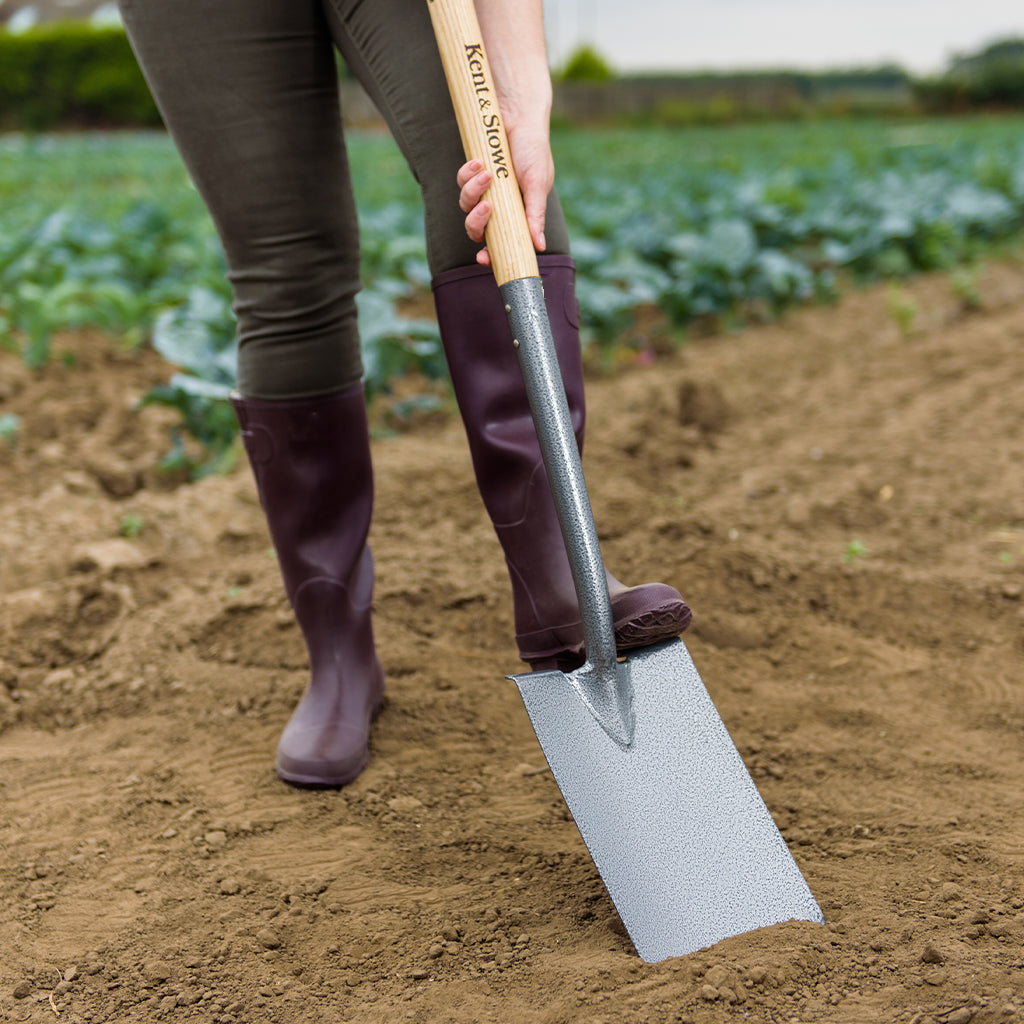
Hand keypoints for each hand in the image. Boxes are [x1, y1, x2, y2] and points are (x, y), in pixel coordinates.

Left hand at [457, 124, 553, 267]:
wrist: (519, 115)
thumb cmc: (533, 150)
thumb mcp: (537, 184)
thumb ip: (535, 215)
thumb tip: (540, 246)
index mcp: (516, 215)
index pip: (500, 243)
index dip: (490, 254)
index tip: (483, 258)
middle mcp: (499, 207)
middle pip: (476, 230)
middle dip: (477, 222)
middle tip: (487, 206)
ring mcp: (483, 191)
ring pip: (466, 206)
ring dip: (473, 192)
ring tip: (486, 172)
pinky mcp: (471, 174)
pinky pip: (461, 182)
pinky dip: (467, 174)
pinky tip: (479, 162)